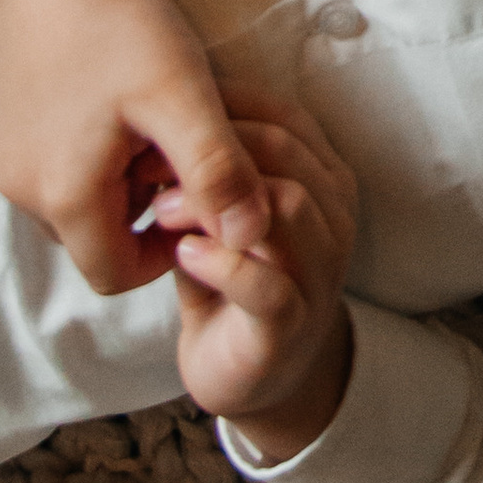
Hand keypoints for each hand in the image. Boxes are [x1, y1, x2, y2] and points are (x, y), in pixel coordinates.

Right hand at [0, 0, 269, 292]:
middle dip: (147, 211)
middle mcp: (22, 188)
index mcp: (62, 195)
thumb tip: (252, 237)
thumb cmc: (119, 23)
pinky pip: (57, 167)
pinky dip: (95, 154)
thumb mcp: (182, 96)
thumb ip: (217, 172)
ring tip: (154, 119)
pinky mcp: (7, 127)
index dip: (167, 251)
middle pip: (97, 241)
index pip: (116, 275)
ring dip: (122, 181)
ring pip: (78, 204)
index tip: (200, 198)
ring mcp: (8, 157)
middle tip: (182, 150)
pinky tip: (122, 101)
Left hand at [165, 83, 358, 457]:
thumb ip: (204, 176)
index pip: (286, 116)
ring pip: (289, 206)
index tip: (161, 115)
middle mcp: (335, 219)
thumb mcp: (217, 217)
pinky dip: (222, 264)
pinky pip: (269, 286)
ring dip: (215, 199)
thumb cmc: (230, 282)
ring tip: (160, 211)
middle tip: (147, 162)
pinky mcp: (292, 326)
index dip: (225, 106)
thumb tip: (155, 124)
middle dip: (212, 148)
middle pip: (286, 151)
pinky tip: (183, 256)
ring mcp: (321, 273)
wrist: (249, 376)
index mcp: (324, 181)